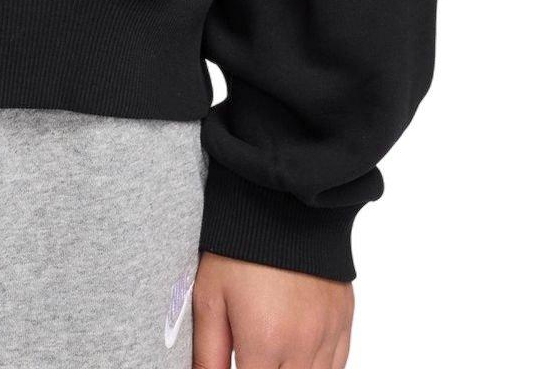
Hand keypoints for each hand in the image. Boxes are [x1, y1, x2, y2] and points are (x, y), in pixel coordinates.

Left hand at [192, 252, 352, 368]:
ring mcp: (328, 333)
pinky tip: (297, 356)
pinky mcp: (343, 319)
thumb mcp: (209, 296)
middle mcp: (302, 345)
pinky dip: (318, 367)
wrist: (281, 201)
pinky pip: (337, 365)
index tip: (239, 360)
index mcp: (264, 342)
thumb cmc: (239, 246)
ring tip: (271, 353)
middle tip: (253, 354)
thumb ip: (207, 353)